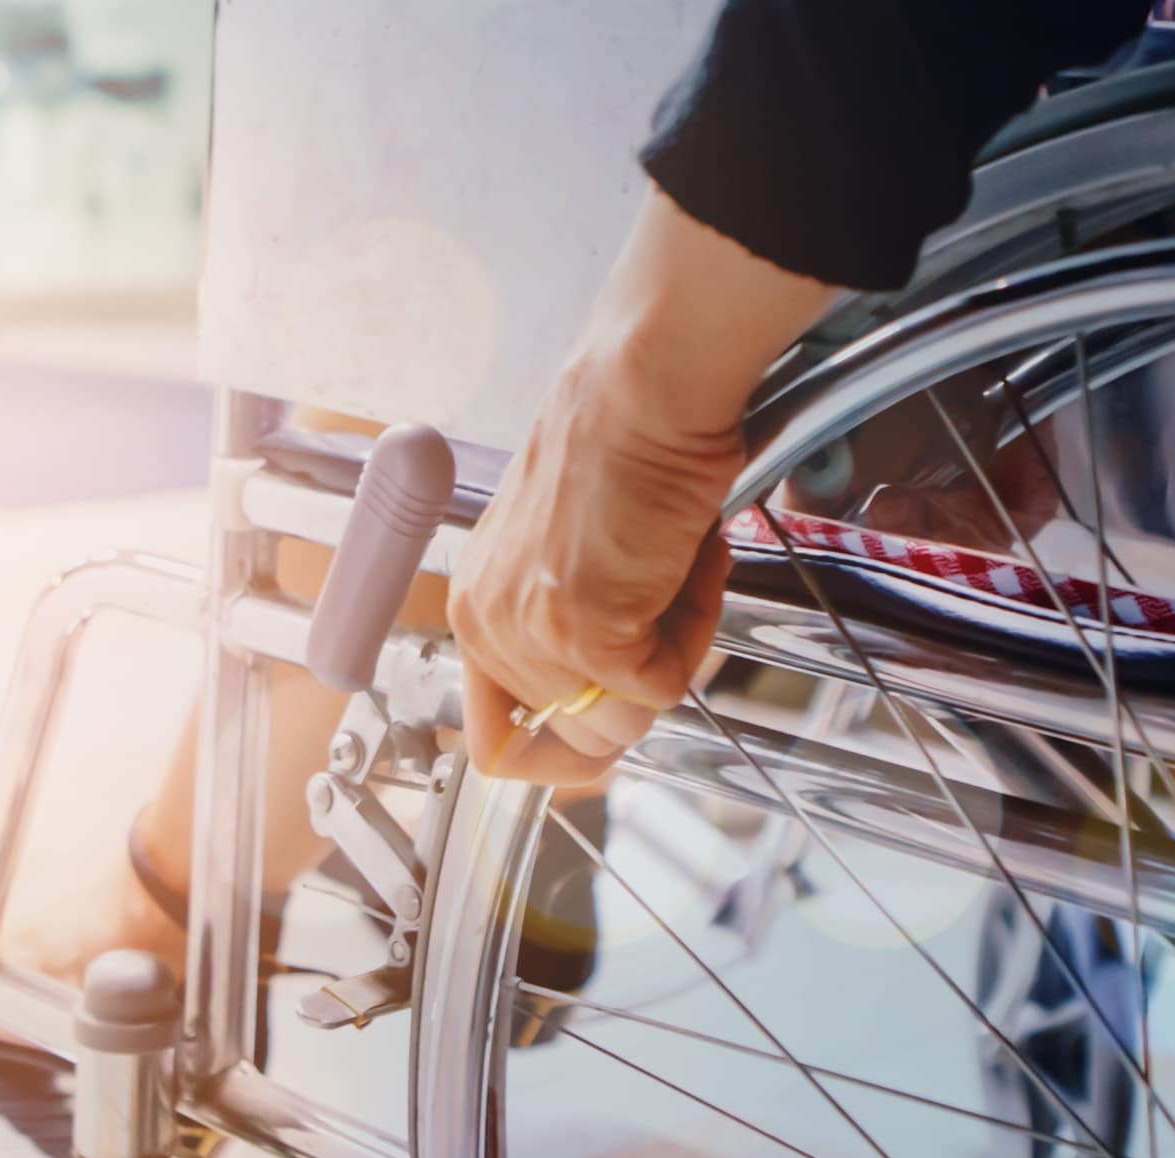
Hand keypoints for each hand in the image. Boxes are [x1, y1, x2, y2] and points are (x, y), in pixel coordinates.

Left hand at [450, 368, 740, 783]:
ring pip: (624, 721)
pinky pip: (662, 686)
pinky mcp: (585, 633)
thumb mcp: (570, 552)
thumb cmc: (623, 445)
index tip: (609, 728)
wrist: (643, 390)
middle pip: (576, 737)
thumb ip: (571, 627)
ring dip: (673, 655)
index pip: (495, 740)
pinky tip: (689, 562)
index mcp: (478, 605)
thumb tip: (611, 699)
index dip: (562, 750)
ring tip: (678, 572)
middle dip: (641, 687)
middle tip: (668, 606)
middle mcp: (488, 625)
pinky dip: (696, 632)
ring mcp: (532, 634)